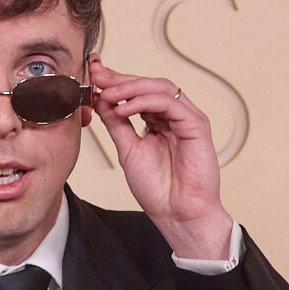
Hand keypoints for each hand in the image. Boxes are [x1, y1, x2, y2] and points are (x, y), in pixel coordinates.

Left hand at [89, 54, 233, 258]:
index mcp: (158, 121)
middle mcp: (174, 117)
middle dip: (120, 79)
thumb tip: (101, 100)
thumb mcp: (128, 150)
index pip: (137, 92)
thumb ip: (117, 123)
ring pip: (160, 87)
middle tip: (96, 76)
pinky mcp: (197, 125)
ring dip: (130, 87)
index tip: (91, 76)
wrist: (177, 214)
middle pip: (148, 84)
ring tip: (107, 94)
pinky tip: (124, 108)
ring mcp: (186, 119)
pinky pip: (170, 103)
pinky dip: (144, 102)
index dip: (115, 81)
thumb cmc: (158, 190)